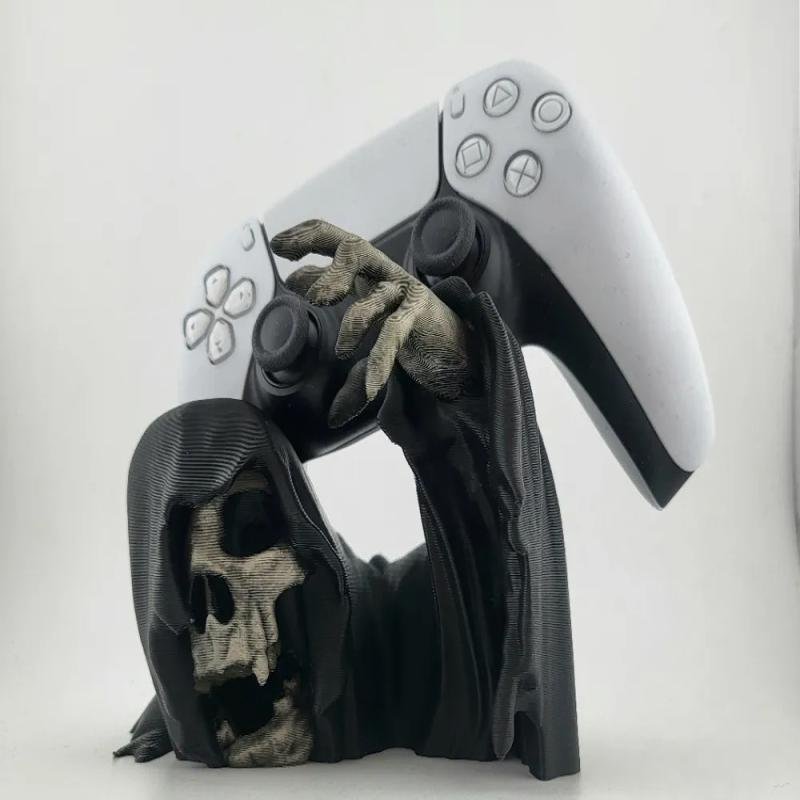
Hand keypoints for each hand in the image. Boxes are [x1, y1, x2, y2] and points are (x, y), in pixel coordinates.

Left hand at [270, 219, 470, 425]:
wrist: (456, 346)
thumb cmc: (406, 321)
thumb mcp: (361, 301)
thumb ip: (329, 291)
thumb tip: (292, 279)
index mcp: (365, 269)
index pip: (335, 239)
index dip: (307, 236)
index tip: (279, 246)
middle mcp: (384, 274)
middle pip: (356, 250)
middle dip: (331, 267)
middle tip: (315, 297)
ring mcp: (404, 294)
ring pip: (377, 296)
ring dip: (357, 321)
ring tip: (344, 350)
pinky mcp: (421, 319)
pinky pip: (397, 337)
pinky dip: (381, 363)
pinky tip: (371, 387)